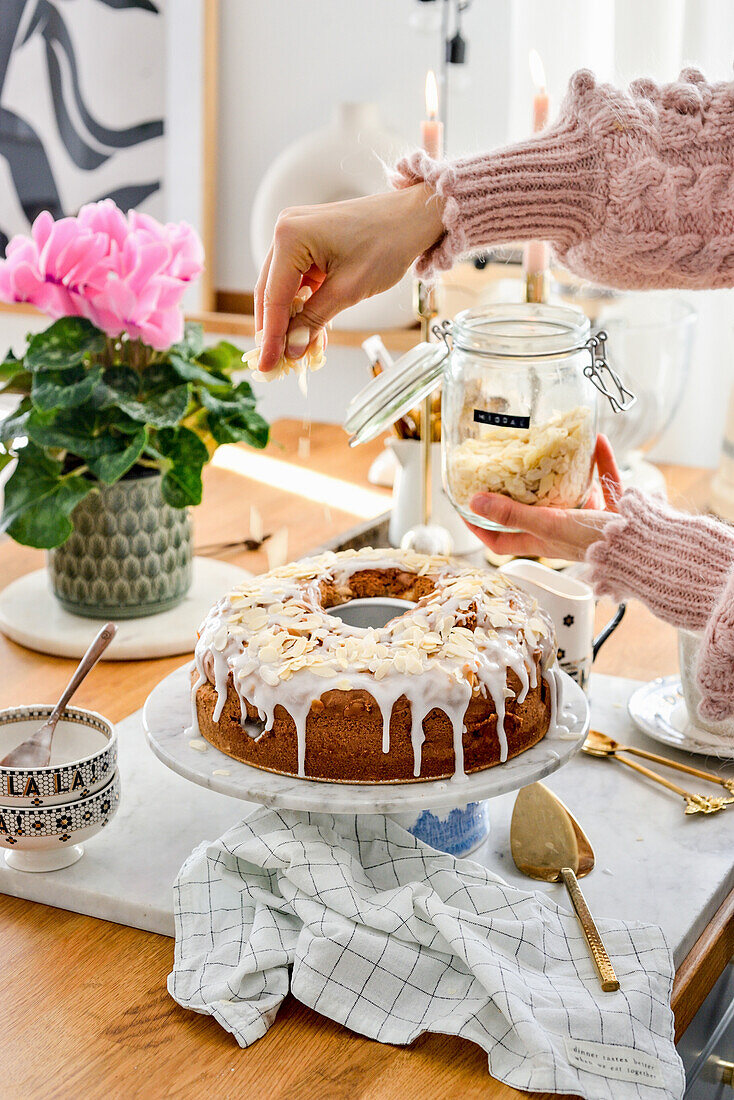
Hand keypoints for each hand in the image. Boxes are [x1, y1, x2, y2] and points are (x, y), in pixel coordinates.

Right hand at [253, 184, 444, 372]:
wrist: (412, 218)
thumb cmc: (387, 244)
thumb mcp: (348, 290)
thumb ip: (314, 321)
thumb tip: (292, 350)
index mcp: (290, 236)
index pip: (273, 297)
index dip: (269, 337)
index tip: (265, 365)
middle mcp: (285, 230)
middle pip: (271, 292)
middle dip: (275, 331)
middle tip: (274, 365)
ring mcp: (295, 235)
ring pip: (283, 289)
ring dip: (290, 321)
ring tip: (296, 353)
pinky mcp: (307, 243)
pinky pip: (298, 281)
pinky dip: (304, 307)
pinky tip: (311, 333)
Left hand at [466, 435, 622, 560]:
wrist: (644, 545)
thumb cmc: (594, 542)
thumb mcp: (547, 524)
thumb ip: (513, 513)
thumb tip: (474, 502)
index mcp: (540, 540)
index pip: (499, 539)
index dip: (479, 526)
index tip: (464, 506)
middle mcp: (559, 530)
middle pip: (528, 510)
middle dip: (515, 491)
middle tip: (500, 466)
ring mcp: (586, 517)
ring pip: (565, 490)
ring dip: (558, 469)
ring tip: (545, 446)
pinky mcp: (611, 505)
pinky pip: (602, 477)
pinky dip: (600, 459)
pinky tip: (597, 439)